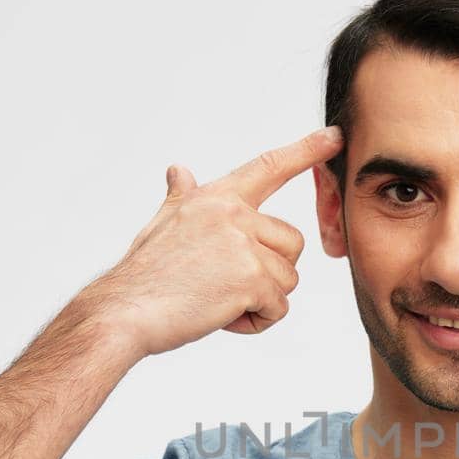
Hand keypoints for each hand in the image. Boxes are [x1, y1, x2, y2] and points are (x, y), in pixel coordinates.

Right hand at [80, 125, 343, 357]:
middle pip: (291, 243)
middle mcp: (233, 213)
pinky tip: (220, 318)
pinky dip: (256, 322)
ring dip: (260, 300)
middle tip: (223, 285)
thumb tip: (179, 170)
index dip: (305, 150)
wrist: (124, 311)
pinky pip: (278, 308)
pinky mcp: (251, 278)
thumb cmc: (143, 275)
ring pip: (287, 279)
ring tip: (216, 301)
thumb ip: (182, 197)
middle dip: (268, 272)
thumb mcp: (163, 224)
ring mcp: (243, 244)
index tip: (334, 136)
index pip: (268, 167)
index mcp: (215, 198)